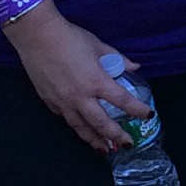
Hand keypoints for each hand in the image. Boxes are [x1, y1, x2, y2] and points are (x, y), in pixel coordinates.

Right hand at [7, 2, 143, 155]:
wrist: (37, 36)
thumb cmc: (70, 38)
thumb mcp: (98, 46)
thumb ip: (118, 59)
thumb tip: (134, 66)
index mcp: (97, 81)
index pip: (123, 100)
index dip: (138, 110)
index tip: (148, 115)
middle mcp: (81, 96)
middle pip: (102, 123)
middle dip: (116, 136)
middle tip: (127, 144)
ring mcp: (63, 101)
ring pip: (81, 128)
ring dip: (95, 140)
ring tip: (104, 149)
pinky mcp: (49, 101)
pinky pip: (65, 118)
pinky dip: (76, 126)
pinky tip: (81, 130)